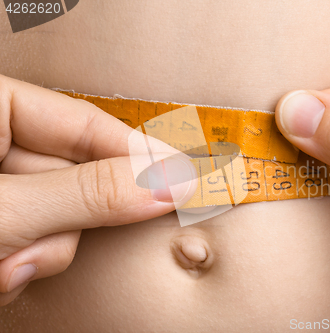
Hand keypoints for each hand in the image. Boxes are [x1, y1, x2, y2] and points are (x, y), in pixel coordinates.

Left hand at [0, 75, 194, 305]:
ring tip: (4, 270)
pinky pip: (41, 233)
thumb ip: (88, 194)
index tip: (186, 175)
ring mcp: (1, 182)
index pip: (84, 122)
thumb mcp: (6, 210)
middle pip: (75, 173)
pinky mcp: (4, 216)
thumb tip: (172, 182)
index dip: (138, 152)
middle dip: (68, 222)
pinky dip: (26, 260)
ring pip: (62, 211)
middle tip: (44, 249)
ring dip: (43, 249)